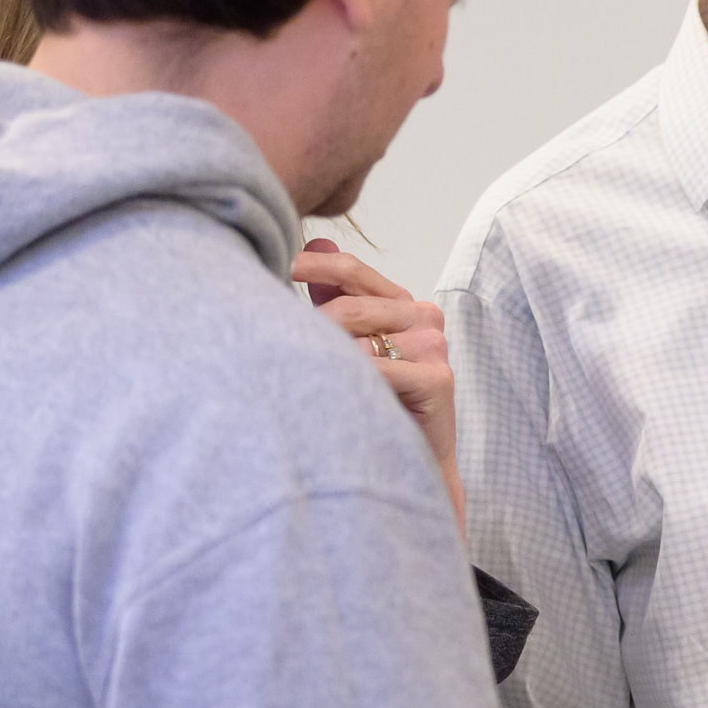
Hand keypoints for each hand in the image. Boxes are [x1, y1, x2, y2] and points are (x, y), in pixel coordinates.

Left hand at [294, 238, 466, 533]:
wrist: (414, 464)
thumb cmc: (379, 406)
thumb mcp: (351, 346)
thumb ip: (332, 298)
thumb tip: (313, 243)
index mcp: (405, 305)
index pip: (351, 271)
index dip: (309, 265)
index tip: (270, 265)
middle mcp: (425, 318)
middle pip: (347, 306)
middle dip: (310, 330)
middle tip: (274, 348)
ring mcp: (434, 347)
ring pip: (355, 338)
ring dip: (326, 361)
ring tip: (310, 385)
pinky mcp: (438, 379)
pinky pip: (373, 370)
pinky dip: (349, 384)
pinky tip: (336, 399)